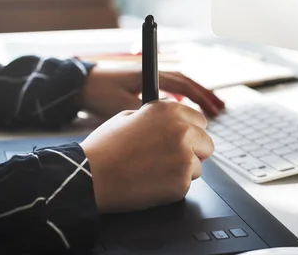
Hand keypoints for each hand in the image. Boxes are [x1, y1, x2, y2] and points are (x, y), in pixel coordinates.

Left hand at [79, 63, 224, 118]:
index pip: (183, 84)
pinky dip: (183, 102)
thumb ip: (145, 114)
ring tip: (212, 109)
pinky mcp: (143, 90)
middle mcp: (152, 77)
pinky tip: (187, 114)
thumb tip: (168, 126)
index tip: (214, 107)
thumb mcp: (122, 105)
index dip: (201, 95)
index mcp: (149, 77)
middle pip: (186, 84)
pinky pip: (170, 93)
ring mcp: (148, 83)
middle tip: (221, 108)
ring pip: (180, 88)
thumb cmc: (99, 93)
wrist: (78, 85)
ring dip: (196, 99)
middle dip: (205, 96)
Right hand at [81, 101, 213, 213]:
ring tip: (155, 171)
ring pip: (198, 165)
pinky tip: (152, 183)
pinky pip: (186, 185)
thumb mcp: (130, 116)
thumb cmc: (105, 148)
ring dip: (182, 170)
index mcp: (170, 110)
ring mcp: (184, 155)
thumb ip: (157, 116)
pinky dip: (173, 188)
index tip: (183, 139)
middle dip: (193, 152)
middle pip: (206, 143)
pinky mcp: (182, 180)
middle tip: (169, 159)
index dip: (191, 132)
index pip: (200, 120)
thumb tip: (172, 121)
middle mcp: (182, 129)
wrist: (91, 176)